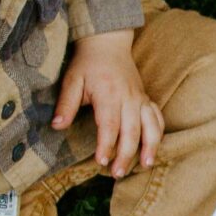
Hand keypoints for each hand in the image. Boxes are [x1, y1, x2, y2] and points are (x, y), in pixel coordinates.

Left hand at [53, 29, 163, 177]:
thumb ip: (66, 104)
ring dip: (150, 146)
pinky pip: (157, 117)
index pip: (110, 125)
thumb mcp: (72, 80)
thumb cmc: (88, 63)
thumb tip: (57, 126)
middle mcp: (128, 97)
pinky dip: (158, 133)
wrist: (107, 42)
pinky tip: (154, 148)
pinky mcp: (146, 98)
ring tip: (146, 165)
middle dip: (127, 154)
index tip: (101, 161)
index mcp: (108, 93)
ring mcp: (140, 98)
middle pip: (132, 130)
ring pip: (150, 125)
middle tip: (117, 173)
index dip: (106, 145)